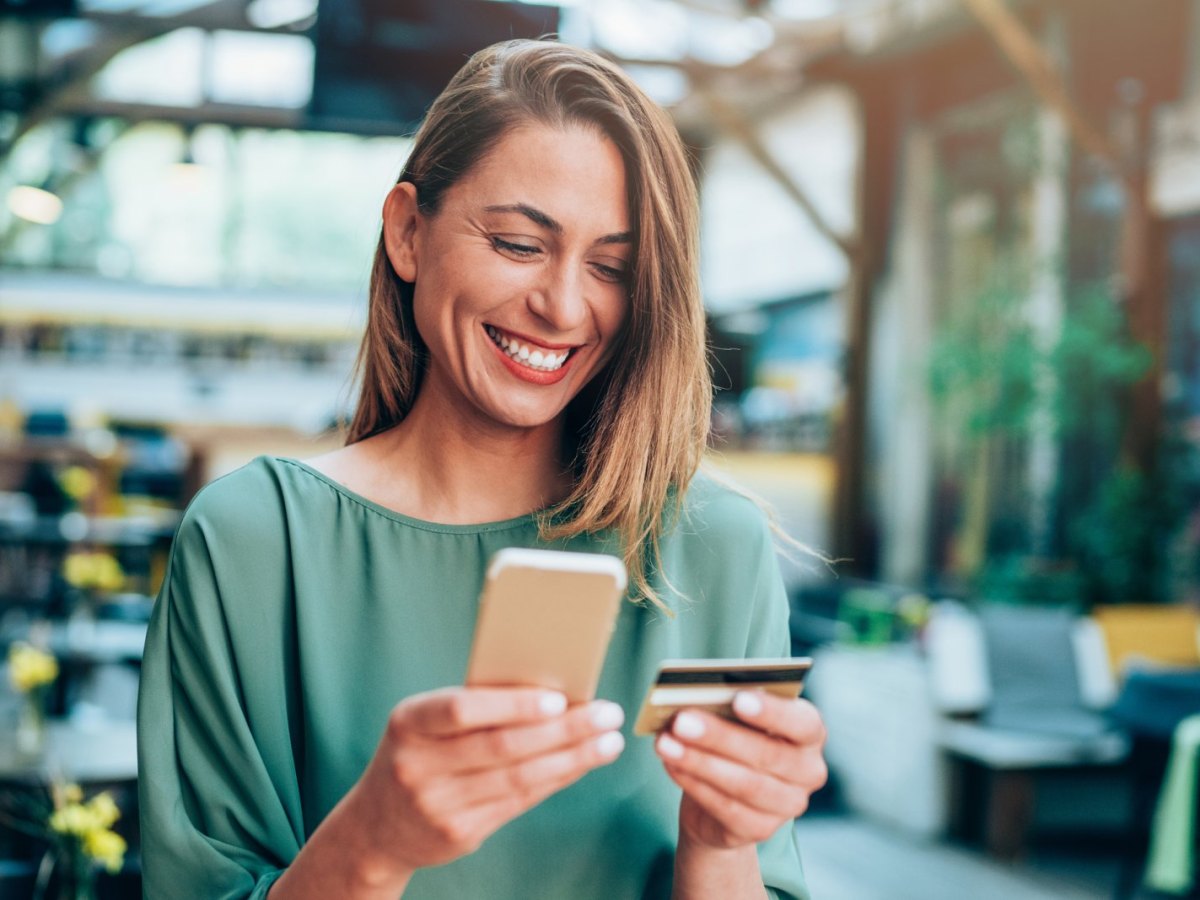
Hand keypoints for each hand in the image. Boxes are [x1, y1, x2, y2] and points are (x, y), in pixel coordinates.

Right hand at [349, 687, 624, 879]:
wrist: (376, 826)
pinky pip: (519, 802)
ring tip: (609, 741)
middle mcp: (419, 765)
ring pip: (519, 778)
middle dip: (564, 729)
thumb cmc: (418, 753)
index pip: (462, 710)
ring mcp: (438, 804)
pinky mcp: (460, 833)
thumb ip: (474, 707)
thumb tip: (551, 690)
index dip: (512, 705)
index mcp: (409, 722)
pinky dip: (556, 779)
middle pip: (503, 746)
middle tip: (607, 713)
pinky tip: (582, 764)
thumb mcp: (425, 723)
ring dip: (572, 758)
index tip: (559, 699)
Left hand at [654, 692, 826, 849]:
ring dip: (699, 762)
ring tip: (665, 743)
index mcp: (810, 732)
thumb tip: (692, 700)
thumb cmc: (734, 739)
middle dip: (719, 736)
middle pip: (767, 754)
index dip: (772, 711)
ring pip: (744, 784)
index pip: (802, 722)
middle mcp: (809, 770)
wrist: (723, 796)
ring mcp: (789, 804)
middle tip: (682, 720)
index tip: (738, 698)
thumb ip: (725, 707)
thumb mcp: (735, 718)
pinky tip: (671, 764)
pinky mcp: (761, 829)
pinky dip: (694, 784)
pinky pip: (726, 807)